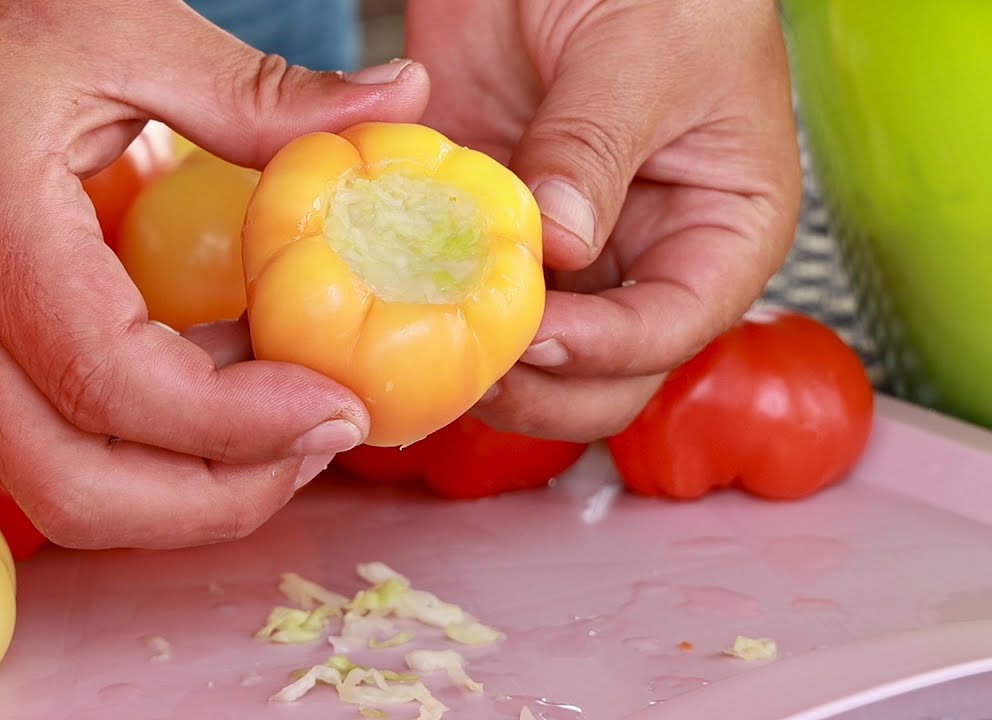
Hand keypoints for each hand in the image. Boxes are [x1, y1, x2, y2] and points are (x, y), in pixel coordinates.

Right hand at [0, 0, 428, 547]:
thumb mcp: (116, 32)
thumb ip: (258, 90)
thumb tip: (400, 99)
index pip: (113, 386)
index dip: (239, 423)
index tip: (338, 408)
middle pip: (76, 490)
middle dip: (215, 499)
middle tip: (320, 443)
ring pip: (61, 488)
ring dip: (184, 488)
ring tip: (284, 421)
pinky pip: (59, 442)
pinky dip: (153, 445)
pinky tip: (222, 377)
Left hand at [405, 0, 801, 439]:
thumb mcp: (640, 52)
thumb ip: (595, 150)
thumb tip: (560, 245)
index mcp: (720, 229)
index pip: (675, 326)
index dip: (606, 348)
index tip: (535, 337)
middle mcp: (644, 258)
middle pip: (602, 375)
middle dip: (539, 385)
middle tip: (467, 364)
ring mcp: (564, 251)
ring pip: (526, 357)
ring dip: (475, 362)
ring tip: (419, 339)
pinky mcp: (493, 229)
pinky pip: (460, 291)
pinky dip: (427, 303)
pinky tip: (390, 295)